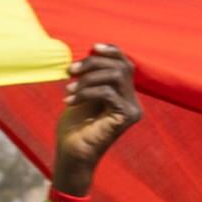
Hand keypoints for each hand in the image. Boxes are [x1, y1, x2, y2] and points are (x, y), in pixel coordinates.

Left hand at [48, 47, 142, 193]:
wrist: (72, 153)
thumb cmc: (74, 126)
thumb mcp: (83, 93)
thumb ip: (92, 75)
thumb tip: (93, 51)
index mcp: (124, 94)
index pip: (125, 63)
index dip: (111, 51)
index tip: (92, 48)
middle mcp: (133, 102)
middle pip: (120, 66)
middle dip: (92, 64)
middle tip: (70, 71)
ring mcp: (132, 109)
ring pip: (115, 76)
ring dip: (87, 78)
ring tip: (69, 89)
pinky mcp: (127, 117)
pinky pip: (108, 92)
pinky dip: (86, 92)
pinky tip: (70, 101)